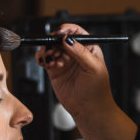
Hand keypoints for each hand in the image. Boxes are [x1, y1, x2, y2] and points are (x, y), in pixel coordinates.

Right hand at [35, 23, 137, 139]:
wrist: (89, 109)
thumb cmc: (97, 90)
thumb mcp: (93, 67)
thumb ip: (80, 52)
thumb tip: (67, 39)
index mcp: (88, 48)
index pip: (76, 32)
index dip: (67, 30)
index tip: (60, 33)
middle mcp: (75, 52)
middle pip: (60, 38)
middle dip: (55, 42)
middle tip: (55, 49)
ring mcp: (64, 61)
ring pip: (50, 47)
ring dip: (49, 51)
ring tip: (54, 61)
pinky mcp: (54, 70)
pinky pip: (44, 59)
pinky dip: (42, 58)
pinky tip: (48, 64)